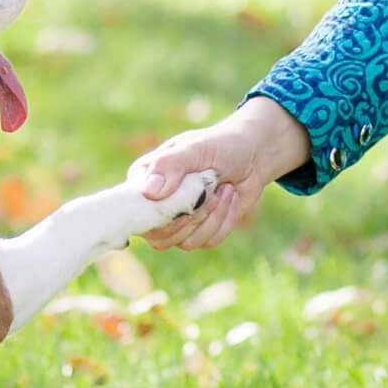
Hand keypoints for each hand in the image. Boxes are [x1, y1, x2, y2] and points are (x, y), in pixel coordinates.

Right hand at [130, 95, 310, 251]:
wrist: (253, 153)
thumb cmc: (219, 145)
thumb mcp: (195, 148)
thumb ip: (169, 165)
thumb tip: (149, 191)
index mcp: (143, 181)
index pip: (135, 213)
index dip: (158, 214)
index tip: (185, 200)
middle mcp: (155, 205)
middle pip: (159, 236)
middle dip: (191, 215)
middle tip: (210, 190)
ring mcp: (178, 221)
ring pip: (185, 242)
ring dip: (212, 216)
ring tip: (223, 188)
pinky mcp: (200, 231)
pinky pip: (208, 242)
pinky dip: (224, 220)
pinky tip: (231, 197)